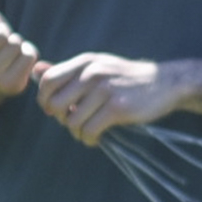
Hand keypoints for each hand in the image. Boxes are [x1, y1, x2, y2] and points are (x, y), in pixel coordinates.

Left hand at [33, 51, 178, 142]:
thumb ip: (67, 70)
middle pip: (56, 104)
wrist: (165, 82)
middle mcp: (92, 73)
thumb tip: (36, 70)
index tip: (55, 110)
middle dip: (60, 119)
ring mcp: (105, 90)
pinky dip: (89, 139)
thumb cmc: (126, 78)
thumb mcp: (97, 66)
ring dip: (76, 132)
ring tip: (87, 132)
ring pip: (72, 121)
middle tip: (73, 122)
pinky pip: (90, 130)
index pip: (48, 81)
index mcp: (84, 62)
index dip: (45, 100)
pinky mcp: (118, 108)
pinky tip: (96, 138)